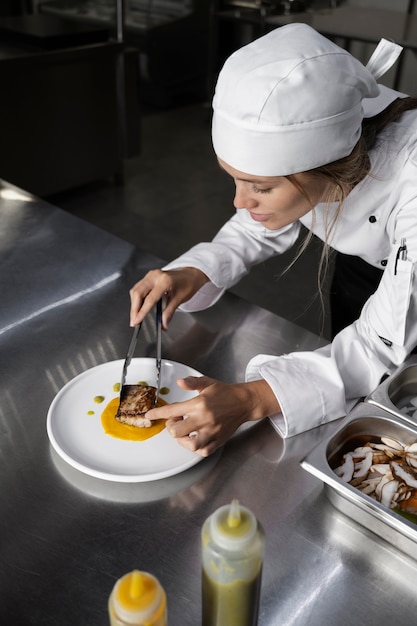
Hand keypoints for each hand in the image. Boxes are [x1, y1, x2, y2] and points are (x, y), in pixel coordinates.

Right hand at [129, 267, 207, 327]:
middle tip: (134, 321)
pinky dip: (137, 299)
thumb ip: (169, 313)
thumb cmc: (188, 284)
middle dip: (134, 309)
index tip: (137, 321)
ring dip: (134, 304)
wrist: (191, 274)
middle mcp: (155, 276)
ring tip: (136, 316)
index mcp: (164, 281)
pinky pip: (138, 287)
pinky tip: (139, 307)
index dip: (142, 312)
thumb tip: (163, 325)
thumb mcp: (179, 299)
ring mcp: (150, 275)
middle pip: (138, 293)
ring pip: (135, 290)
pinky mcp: (148, 276)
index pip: (150, 299)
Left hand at [144, 376, 280, 455]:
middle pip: (177, 431)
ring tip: (184, 432)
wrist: (244, 402)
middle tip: (175, 421)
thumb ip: (192, 382)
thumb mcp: (207, 383)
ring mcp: (212, 431)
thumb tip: (179, 382)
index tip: (150, 415)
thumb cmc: (225, 392)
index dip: (157, 413)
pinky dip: (196, 448)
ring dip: (182, 440)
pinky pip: (204, 451)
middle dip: (171, 426)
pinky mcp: (218, 440)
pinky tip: (194, 439)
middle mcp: (204, 419)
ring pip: (190, 444)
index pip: (172, 411)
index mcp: (199, 404)